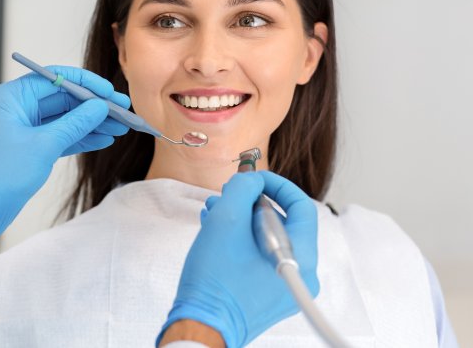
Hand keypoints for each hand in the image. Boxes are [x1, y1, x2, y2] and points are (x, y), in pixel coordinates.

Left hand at [0, 66, 129, 264]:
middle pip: (63, 98)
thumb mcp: (43, 146)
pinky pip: (60, 137)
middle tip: (124, 112)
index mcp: (12, 97)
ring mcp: (24, 129)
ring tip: (121, 127)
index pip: (56, 78)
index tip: (110, 93)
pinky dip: (81, 138)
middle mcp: (17, 108)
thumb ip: (74, 124)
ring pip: (65, 119)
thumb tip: (99, 107)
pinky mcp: (30, 149)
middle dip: (94, 106)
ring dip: (92, 123)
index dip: (87, 84)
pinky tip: (104, 139)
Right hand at [158, 171, 318, 347]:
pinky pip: (262, 257)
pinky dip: (243, 241)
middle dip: (252, 203)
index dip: (276, 185)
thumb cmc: (215, 278)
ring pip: (270, 239)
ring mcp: (285, 287)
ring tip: (214, 213)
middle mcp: (301, 273)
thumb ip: (242, 189)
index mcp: (301, 255)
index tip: (253, 179)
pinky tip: (217, 233)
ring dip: (243, 221)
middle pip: (284, 222)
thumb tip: (251, 181)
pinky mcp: (269, 296)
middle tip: (227, 196)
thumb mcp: (226, 219)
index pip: (301, 205)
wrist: (202, 324)